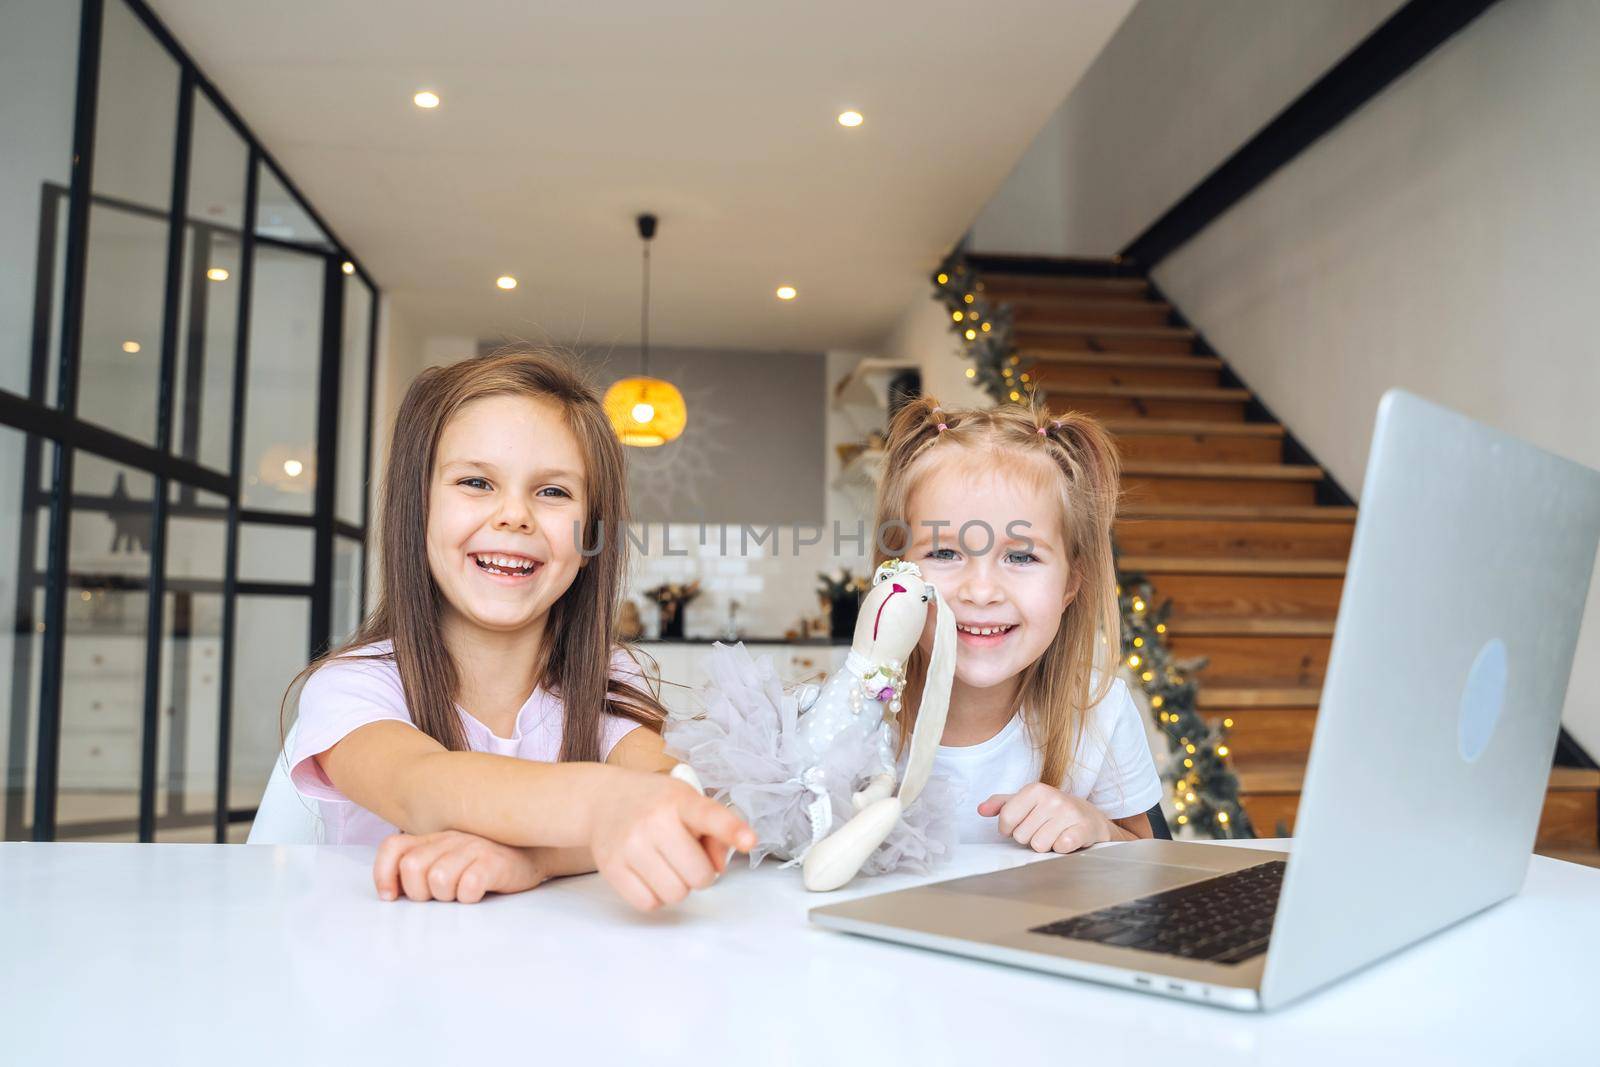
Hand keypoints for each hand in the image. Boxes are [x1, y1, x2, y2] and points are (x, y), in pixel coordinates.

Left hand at [373, 830, 547, 902]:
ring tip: (461, 894)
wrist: (534, 853)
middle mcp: (451, 838)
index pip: (393, 847)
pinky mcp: (494, 862)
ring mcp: (473, 848)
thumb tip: (391, 895)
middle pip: (412, 867)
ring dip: (446, 896)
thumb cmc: (486, 863)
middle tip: (439, 897)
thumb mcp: (449, 860)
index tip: (391, 897)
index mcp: (434, 838)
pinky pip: (469, 885)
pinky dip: (469, 896)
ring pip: (438, 879)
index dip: (384, 874)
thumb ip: (422, 869)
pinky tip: (478, 894)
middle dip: (420, 892)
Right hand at [589, 769, 755, 910]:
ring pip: (675, 895)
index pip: (710, 816)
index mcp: (679, 800)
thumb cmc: (656, 804)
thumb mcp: (688, 802)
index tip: (749, 841)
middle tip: (687, 858)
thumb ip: (715, 831)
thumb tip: (719, 867)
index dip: (732, 830)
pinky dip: (654, 896)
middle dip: (700, 873)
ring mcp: (630, 845)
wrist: (604, 799)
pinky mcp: (611, 867)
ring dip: (677, 887)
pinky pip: (648, 903)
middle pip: (699, 876)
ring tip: (667, 865)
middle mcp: (654, 821)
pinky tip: (648, 874)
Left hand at [978, 784, 1115, 853]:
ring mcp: (1069, 813)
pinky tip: (1066, 839)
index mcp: (1035, 789)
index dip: (1009, 828)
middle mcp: (1052, 798)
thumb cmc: (1052, 811)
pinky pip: (1059, 848)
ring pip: (1039, 845)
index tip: (1022, 824)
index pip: (1006, 818)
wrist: (1089, 818)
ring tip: (1055, 834)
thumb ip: (1001, 804)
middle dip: (1030, 838)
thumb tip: (981, 810)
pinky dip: (1061, 848)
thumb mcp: (1026, 802)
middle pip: (1022, 836)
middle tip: (1043, 829)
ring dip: (1046, 845)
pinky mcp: (1082, 829)